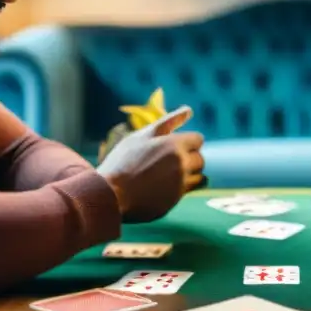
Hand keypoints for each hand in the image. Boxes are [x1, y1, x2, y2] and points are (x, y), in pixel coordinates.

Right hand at [96, 105, 205, 222]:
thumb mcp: (142, 136)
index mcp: (174, 145)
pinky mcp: (176, 200)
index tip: (173, 147)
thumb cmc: (123, 161)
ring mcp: (180, 183)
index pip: (198, 140)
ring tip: (167, 175)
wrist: (110, 194)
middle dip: (189, 158)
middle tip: (167, 162)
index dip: (186, 142)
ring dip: (189, 174)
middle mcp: (182, 164)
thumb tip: (189, 110)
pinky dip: (182, 187)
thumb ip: (168, 122)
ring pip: (199, 176)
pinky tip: (166, 186)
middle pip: (200, 159)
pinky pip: (190, 190)